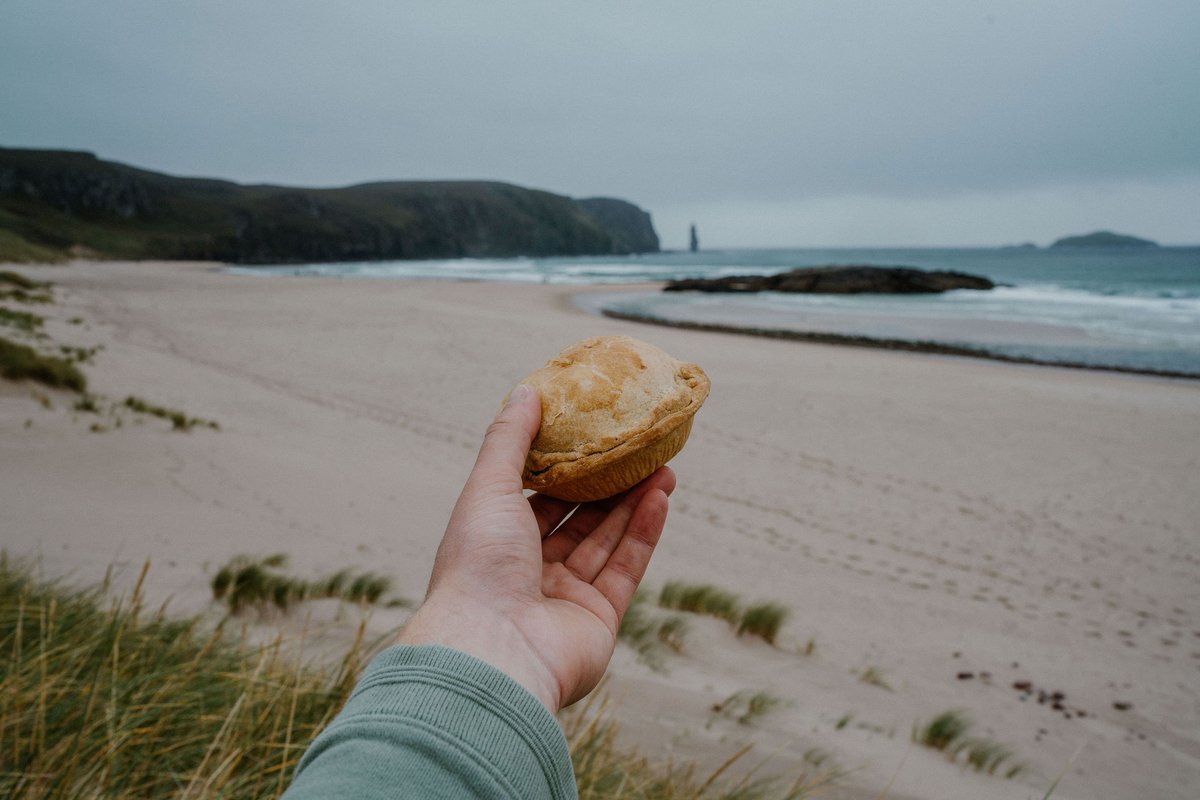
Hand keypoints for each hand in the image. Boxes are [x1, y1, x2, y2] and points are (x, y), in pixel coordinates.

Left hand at [396, 384, 674, 710]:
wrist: (493, 650)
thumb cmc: (478, 565)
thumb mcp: (488, 487)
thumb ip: (509, 439)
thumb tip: (527, 391)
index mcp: (495, 544)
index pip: (534, 500)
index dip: (564, 469)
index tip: (592, 437)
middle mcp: (528, 572)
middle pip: (577, 520)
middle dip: (610, 485)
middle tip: (640, 449)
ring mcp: (564, 599)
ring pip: (606, 541)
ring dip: (635, 504)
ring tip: (664, 466)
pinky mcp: (598, 620)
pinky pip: (625, 568)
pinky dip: (644, 532)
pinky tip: (661, 498)